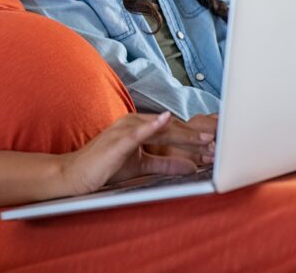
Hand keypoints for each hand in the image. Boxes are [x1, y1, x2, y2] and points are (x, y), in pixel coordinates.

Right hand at [58, 112, 211, 195]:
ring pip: (162, 130)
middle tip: (220, 142)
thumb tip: (191, 166)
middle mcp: (134, 123)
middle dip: (197, 136)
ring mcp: (125, 129)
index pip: (174, 130)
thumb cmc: (105, 168)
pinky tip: (167, 122)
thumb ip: (165, 164)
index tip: (217, 143)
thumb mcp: (141, 165)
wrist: (75, 174)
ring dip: (185, 135)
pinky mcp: (116, 140)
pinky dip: (153, 126)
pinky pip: (138, 133)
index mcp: (139, 126)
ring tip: (206, 141)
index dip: (196, 136)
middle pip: (172, 128)